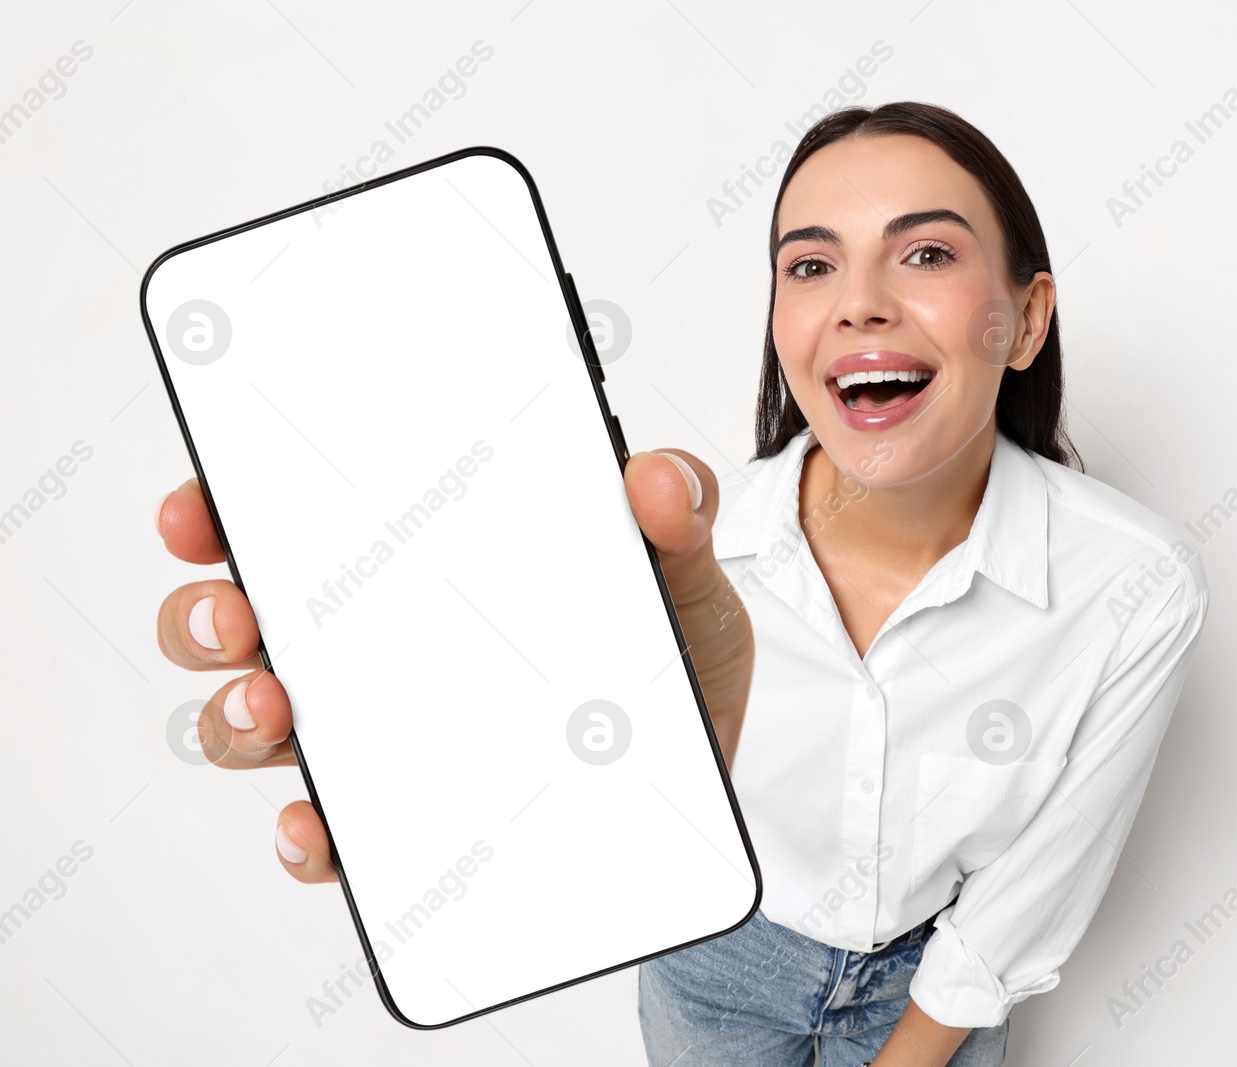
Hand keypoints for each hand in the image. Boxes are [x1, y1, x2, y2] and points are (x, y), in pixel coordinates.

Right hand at [156, 448, 752, 884]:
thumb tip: (654, 479)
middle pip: (244, 626)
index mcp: (420, 565)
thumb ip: (676, 515)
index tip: (199, 510)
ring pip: (258, 726)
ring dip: (235, 719)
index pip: (296, 526)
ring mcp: (381, 737)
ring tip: (271, 710)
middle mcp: (375, 647)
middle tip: (232, 614)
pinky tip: (320, 828)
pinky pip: (329, 835)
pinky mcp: (408, 822)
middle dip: (206, 616)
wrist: (705, 776)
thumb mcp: (681, 576)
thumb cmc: (670, 659)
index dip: (225, 513)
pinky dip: (309, 834)